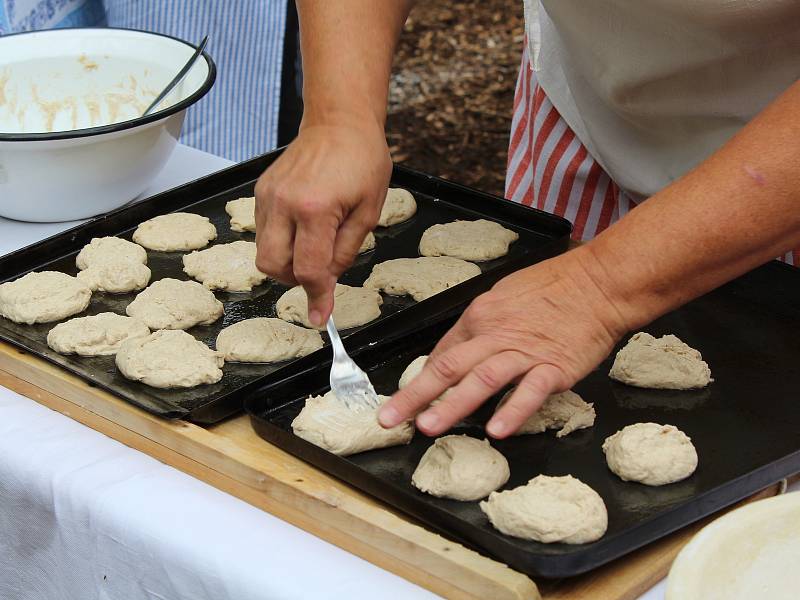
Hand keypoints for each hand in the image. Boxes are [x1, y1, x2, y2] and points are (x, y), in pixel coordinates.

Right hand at [254, 114, 391, 325]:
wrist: (339, 121)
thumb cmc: (362, 161)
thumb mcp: (369, 212)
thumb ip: (346, 252)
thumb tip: (328, 283)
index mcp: (316, 210)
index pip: (308, 270)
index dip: (316, 297)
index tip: (321, 316)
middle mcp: (284, 203)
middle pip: (273, 266)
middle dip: (294, 279)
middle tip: (318, 272)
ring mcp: (268, 196)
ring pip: (263, 252)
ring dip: (286, 261)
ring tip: (313, 243)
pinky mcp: (261, 191)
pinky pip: (263, 231)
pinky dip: (280, 240)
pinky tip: (302, 226)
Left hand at [378, 249, 629, 437]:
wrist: (599, 282)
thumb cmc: (554, 287)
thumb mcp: (505, 296)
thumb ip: (481, 326)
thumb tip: (456, 352)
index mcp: (480, 316)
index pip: (443, 353)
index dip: (419, 380)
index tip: (402, 401)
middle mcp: (495, 334)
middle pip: (448, 367)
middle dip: (415, 395)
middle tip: (390, 418)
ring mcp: (525, 351)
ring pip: (481, 379)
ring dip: (452, 405)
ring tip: (428, 427)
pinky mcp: (555, 366)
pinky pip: (530, 391)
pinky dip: (513, 411)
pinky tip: (497, 431)